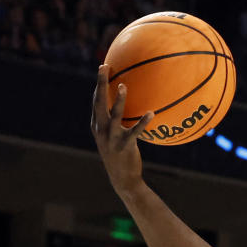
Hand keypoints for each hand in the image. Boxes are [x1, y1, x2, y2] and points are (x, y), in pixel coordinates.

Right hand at [90, 64, 153, 193]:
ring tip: (123, 86)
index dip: (98, 84)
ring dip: (117, 100)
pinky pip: (134, 131)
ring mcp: (111, 138)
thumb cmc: (120, 155)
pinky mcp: (124, 146)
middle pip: (98, 102)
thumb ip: (116, 122)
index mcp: (97, 125)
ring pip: (113, 115)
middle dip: (100, 83)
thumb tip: (126, 106)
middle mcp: (100, 129)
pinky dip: (143, 122)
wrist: (122, 178)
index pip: (95, 101)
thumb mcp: (114, 137)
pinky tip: (151, 113)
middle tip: (104, 67)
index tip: (103, 67)